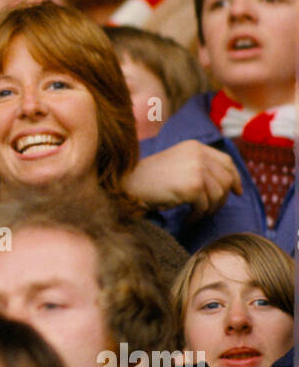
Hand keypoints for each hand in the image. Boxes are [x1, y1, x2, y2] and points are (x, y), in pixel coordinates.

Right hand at [124, 141, 241, 214]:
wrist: (130, 184)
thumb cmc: (150, 179)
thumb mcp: (177, 164)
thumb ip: (199, 166)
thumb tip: (228, 184)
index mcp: (195, 147)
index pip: (226, 161)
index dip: (236, 177)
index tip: (238, 192)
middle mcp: (198, 154)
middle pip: (226, 180)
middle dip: (221, 199)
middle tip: (207, 210)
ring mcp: (197, 169)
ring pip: (219, 195)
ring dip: (208, 210)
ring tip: (194, 215)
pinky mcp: (193, 186)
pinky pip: (206, 206)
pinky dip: (197, 216)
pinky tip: (187, 219)